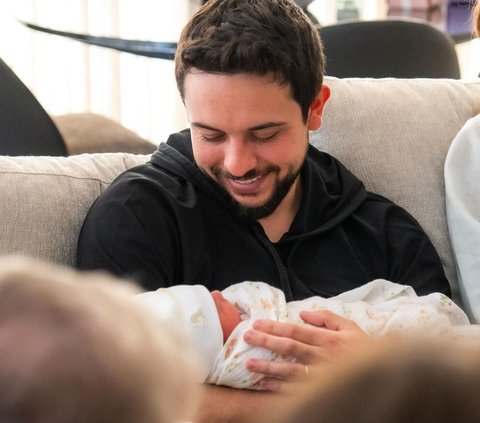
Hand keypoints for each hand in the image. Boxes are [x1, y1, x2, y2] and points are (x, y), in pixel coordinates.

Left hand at [243, 310, 370, 390]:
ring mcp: (321, 376)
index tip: (257, 324)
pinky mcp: (321, 390)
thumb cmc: (364, 347)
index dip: (275, 327)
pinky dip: (279, 387)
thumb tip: (303, 314)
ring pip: (290, 370)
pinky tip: (263, 384)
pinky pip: (296, 389)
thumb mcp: (350, 326)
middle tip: (246, 337)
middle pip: (289, 348)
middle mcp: (322, 356)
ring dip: (268, 367)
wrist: (385, 371)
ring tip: (248, 364)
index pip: (296, 331)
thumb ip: (327, 318)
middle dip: (266, 342)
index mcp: (328, 339)